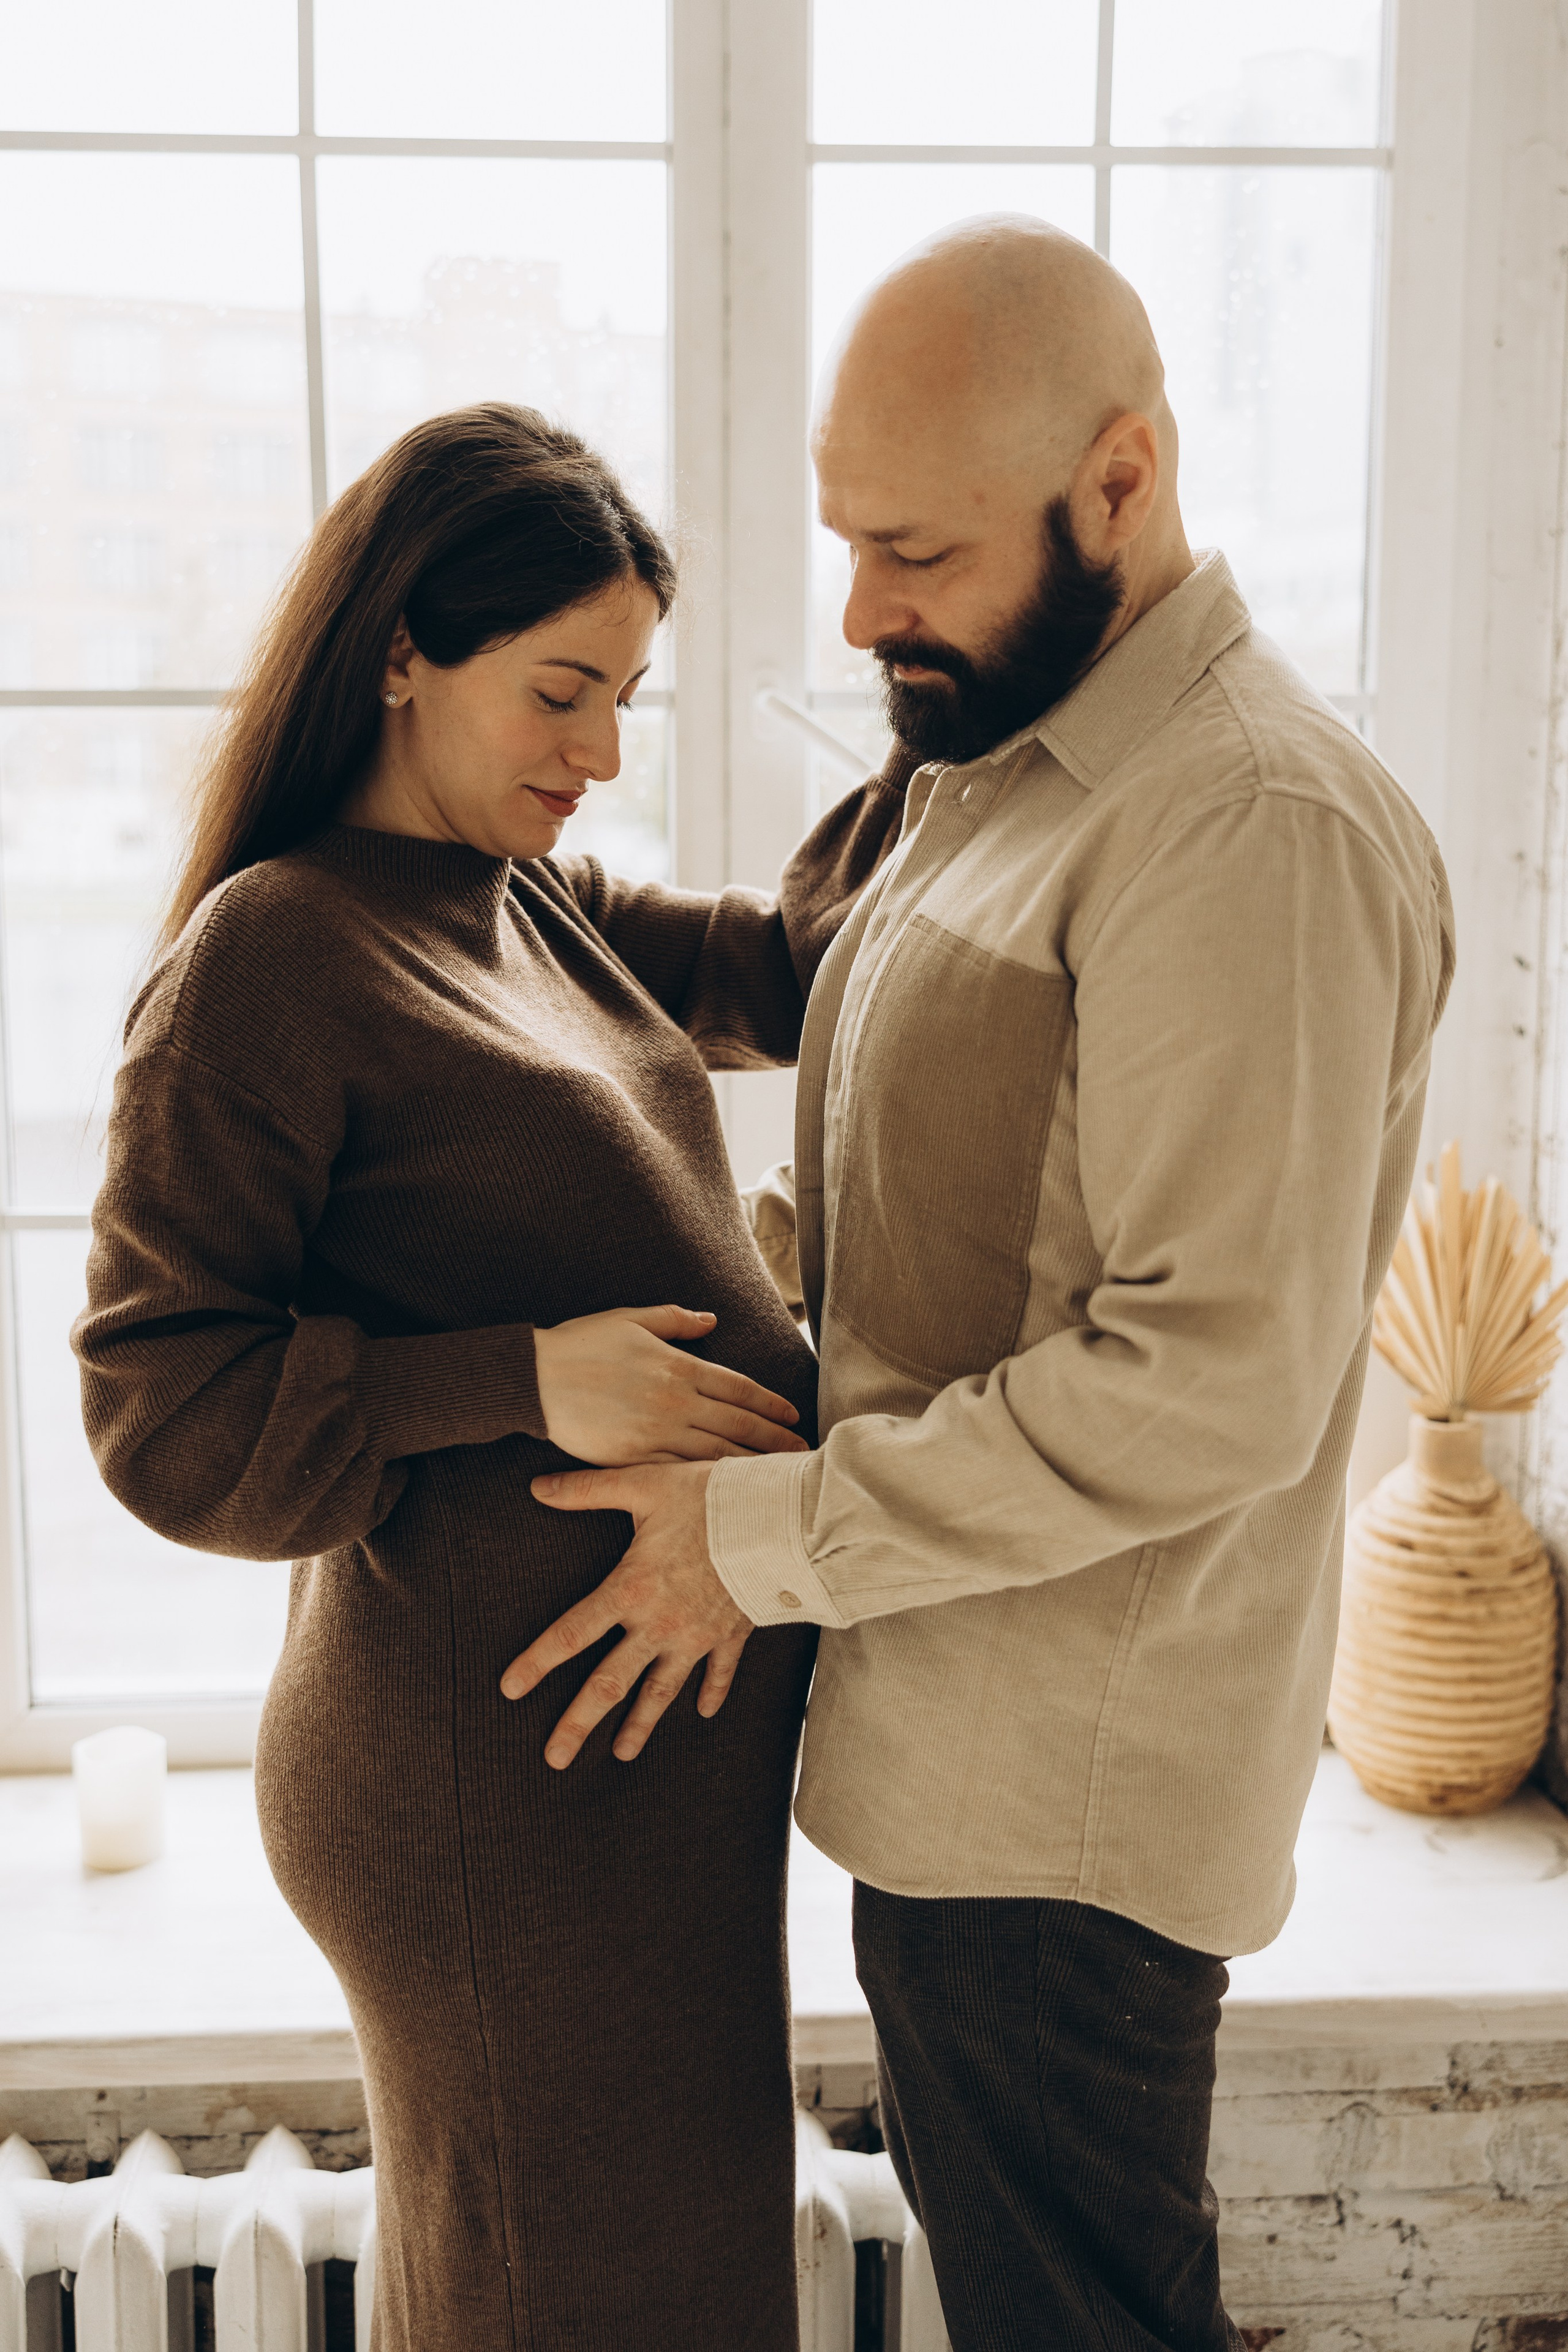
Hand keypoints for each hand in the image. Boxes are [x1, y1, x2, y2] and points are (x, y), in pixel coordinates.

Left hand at [500, 1462, 750, 1765]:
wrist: (782, 1520)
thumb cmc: (711, 1498)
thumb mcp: (645, 1484)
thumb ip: (588, 1490)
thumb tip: (538, 1486)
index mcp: (630, 1589)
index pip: (572, 1633)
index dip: (537, 1662)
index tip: (510, 1689)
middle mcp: (659, 1624)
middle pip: (610, 1682)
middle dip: (579, 1722)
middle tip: (553, 1759)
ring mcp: (697, 1636)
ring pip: (660, 1691)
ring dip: (639, 1724)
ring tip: (621, 1755)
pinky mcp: (732, 1634)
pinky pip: (720, 1672)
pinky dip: (712, 1692)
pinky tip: (704, 1712)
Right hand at [533, 1305, 806, 1465]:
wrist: (535, 1379)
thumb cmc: (580, 1344)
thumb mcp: (630, 1319)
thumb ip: (674, 1320)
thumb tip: (711, 1320)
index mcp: (677, 1366)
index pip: (737, 1387)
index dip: (769, 1403)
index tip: (792, 1415)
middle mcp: (674, 1401)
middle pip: (737, 1424)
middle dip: (773, 1440)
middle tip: (802, 1454)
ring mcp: (655, 1432)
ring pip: (716, 1453)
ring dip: (751, 1465)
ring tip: (777, 1477)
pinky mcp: (634, 1458)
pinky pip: (680, 1473)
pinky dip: (708, 1482)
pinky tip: (727, 1492)